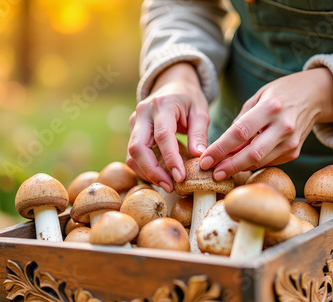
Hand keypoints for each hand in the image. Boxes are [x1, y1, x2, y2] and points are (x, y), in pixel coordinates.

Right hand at [127, 62, 209, 191]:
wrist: (172, 84)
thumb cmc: (189, 98)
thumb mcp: (200, 111)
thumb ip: (199, 134)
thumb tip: (199, 158)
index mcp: (162, 105)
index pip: (163, 136)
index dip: (170, 159)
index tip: (180, 177)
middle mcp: (143, 113)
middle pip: (137, 148)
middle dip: (152, 172)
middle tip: (170, 186)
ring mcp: (134, 122)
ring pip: (131, 154)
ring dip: (147, 173)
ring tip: (167, 184)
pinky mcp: (132, 131)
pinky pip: (133, 154)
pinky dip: (145, 168)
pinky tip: (160, 176)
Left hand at [199, 67, 332, 179]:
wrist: (315, 95)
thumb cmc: (280, 94)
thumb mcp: (258, 97)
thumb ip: (241, 121)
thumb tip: (223, 147)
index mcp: (270, 107)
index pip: (240, 132)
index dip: (220, 148)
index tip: (205, 160)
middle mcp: (283, 126)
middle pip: (251, 154)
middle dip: (229, 166)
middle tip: (212, 173)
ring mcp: (291, 141)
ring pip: (260, 162)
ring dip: (238, 168)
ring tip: (221, 170)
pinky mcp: (295, 151)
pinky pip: (268, 162)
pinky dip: (252, 164)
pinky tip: (240, 163)